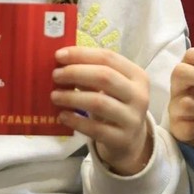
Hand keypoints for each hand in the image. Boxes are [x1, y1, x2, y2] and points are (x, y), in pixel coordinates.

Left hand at [50, 46, 151, 175]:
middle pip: (105, 77)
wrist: (130, 139)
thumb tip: (62, 63)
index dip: (82, 54)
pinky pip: (95, 128)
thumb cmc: (115, 104)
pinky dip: (76, 120)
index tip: (59, 55)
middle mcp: (139, 95)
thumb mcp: (111, 86)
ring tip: (55, 96)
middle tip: (55, 75)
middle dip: (76, 73)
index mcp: (137, 75)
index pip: (109, 58)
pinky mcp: (122, 139)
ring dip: (72, 97)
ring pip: (99, 102)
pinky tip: (62, 116)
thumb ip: (91, 73)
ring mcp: (132, 118)